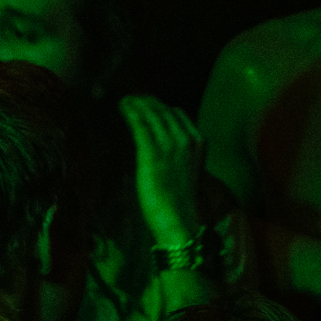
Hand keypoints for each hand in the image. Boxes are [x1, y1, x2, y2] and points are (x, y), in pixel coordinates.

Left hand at [119, 95, 205, 248]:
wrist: (180, 222)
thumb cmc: (182, 206)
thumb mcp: (186, 175)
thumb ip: (178, 159)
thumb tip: (162, 153)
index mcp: (198, 143)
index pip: (178, 115)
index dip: (161, 107)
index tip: (148, 104)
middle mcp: (186, 139)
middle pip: (163, 111)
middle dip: (146, 102)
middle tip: (132, 98)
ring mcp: (170, 144)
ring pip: (151, 114)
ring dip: (136, 104)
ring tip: (124, 100)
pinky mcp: (152, 152)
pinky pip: (139, 124)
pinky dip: (130, 113)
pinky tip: (122, 107)